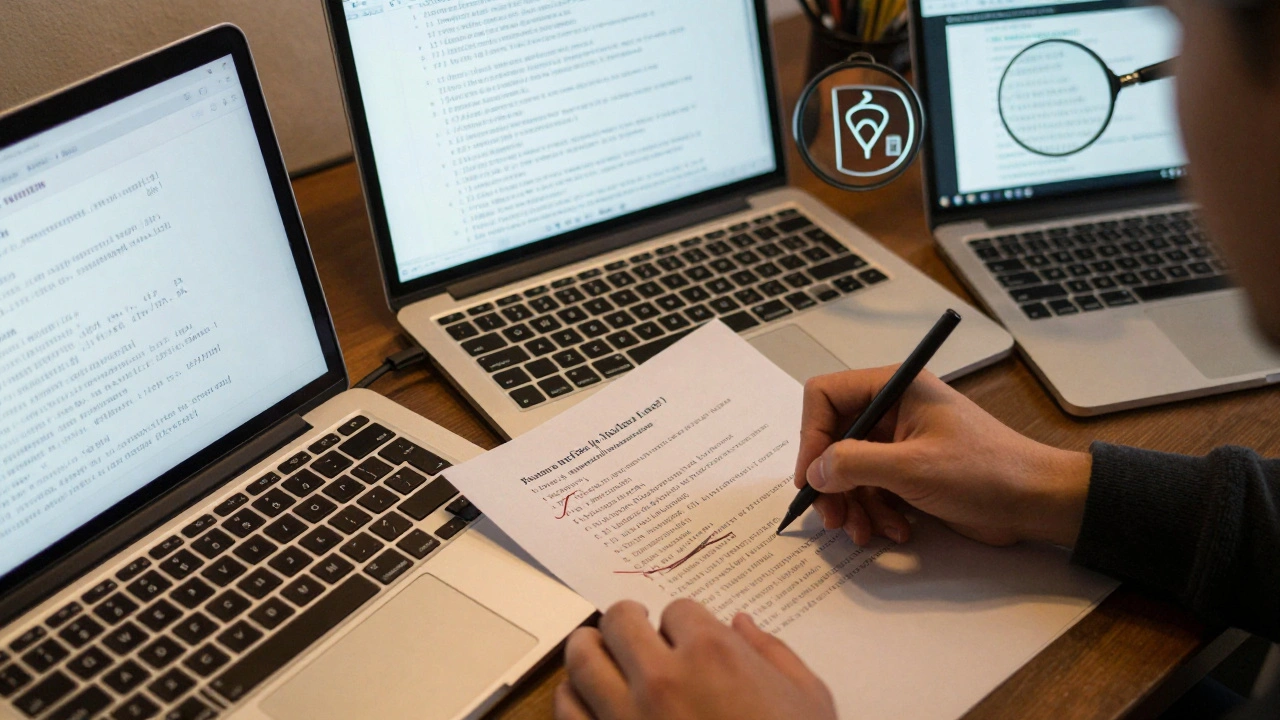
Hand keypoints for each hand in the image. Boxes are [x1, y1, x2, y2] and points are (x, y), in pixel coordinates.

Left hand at [557, 600, 835, 719]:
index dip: (684, 623)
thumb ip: (773, 653)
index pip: (678, 610)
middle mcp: (661, 678)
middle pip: (619, 620)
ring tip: (598, 649)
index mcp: (713, 655)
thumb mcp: (808, 700)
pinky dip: (572, 696)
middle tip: (632, 628)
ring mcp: (626, 717)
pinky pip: (566, 710)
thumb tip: (743, 623)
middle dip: (627, 619)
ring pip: (582, 657)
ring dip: (590, 647)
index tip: (686, 636)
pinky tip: (585, 697)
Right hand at [793, 367, 1091, 547]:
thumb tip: (814, 473)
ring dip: (853, 505)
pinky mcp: (909, 471)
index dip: (811, 436)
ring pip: (849, 470)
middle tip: (832, 519)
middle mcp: (892, 409)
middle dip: (831, 483)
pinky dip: (876, 513)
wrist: (1037, 502)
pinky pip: (872, 489)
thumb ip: (855, 465)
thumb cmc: (985, 472)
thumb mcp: (913, 467)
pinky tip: (895, 530)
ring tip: (865, 533)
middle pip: (833, 439)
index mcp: (894, 388)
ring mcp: (900, 441)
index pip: (825, 397)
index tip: (811, 479)